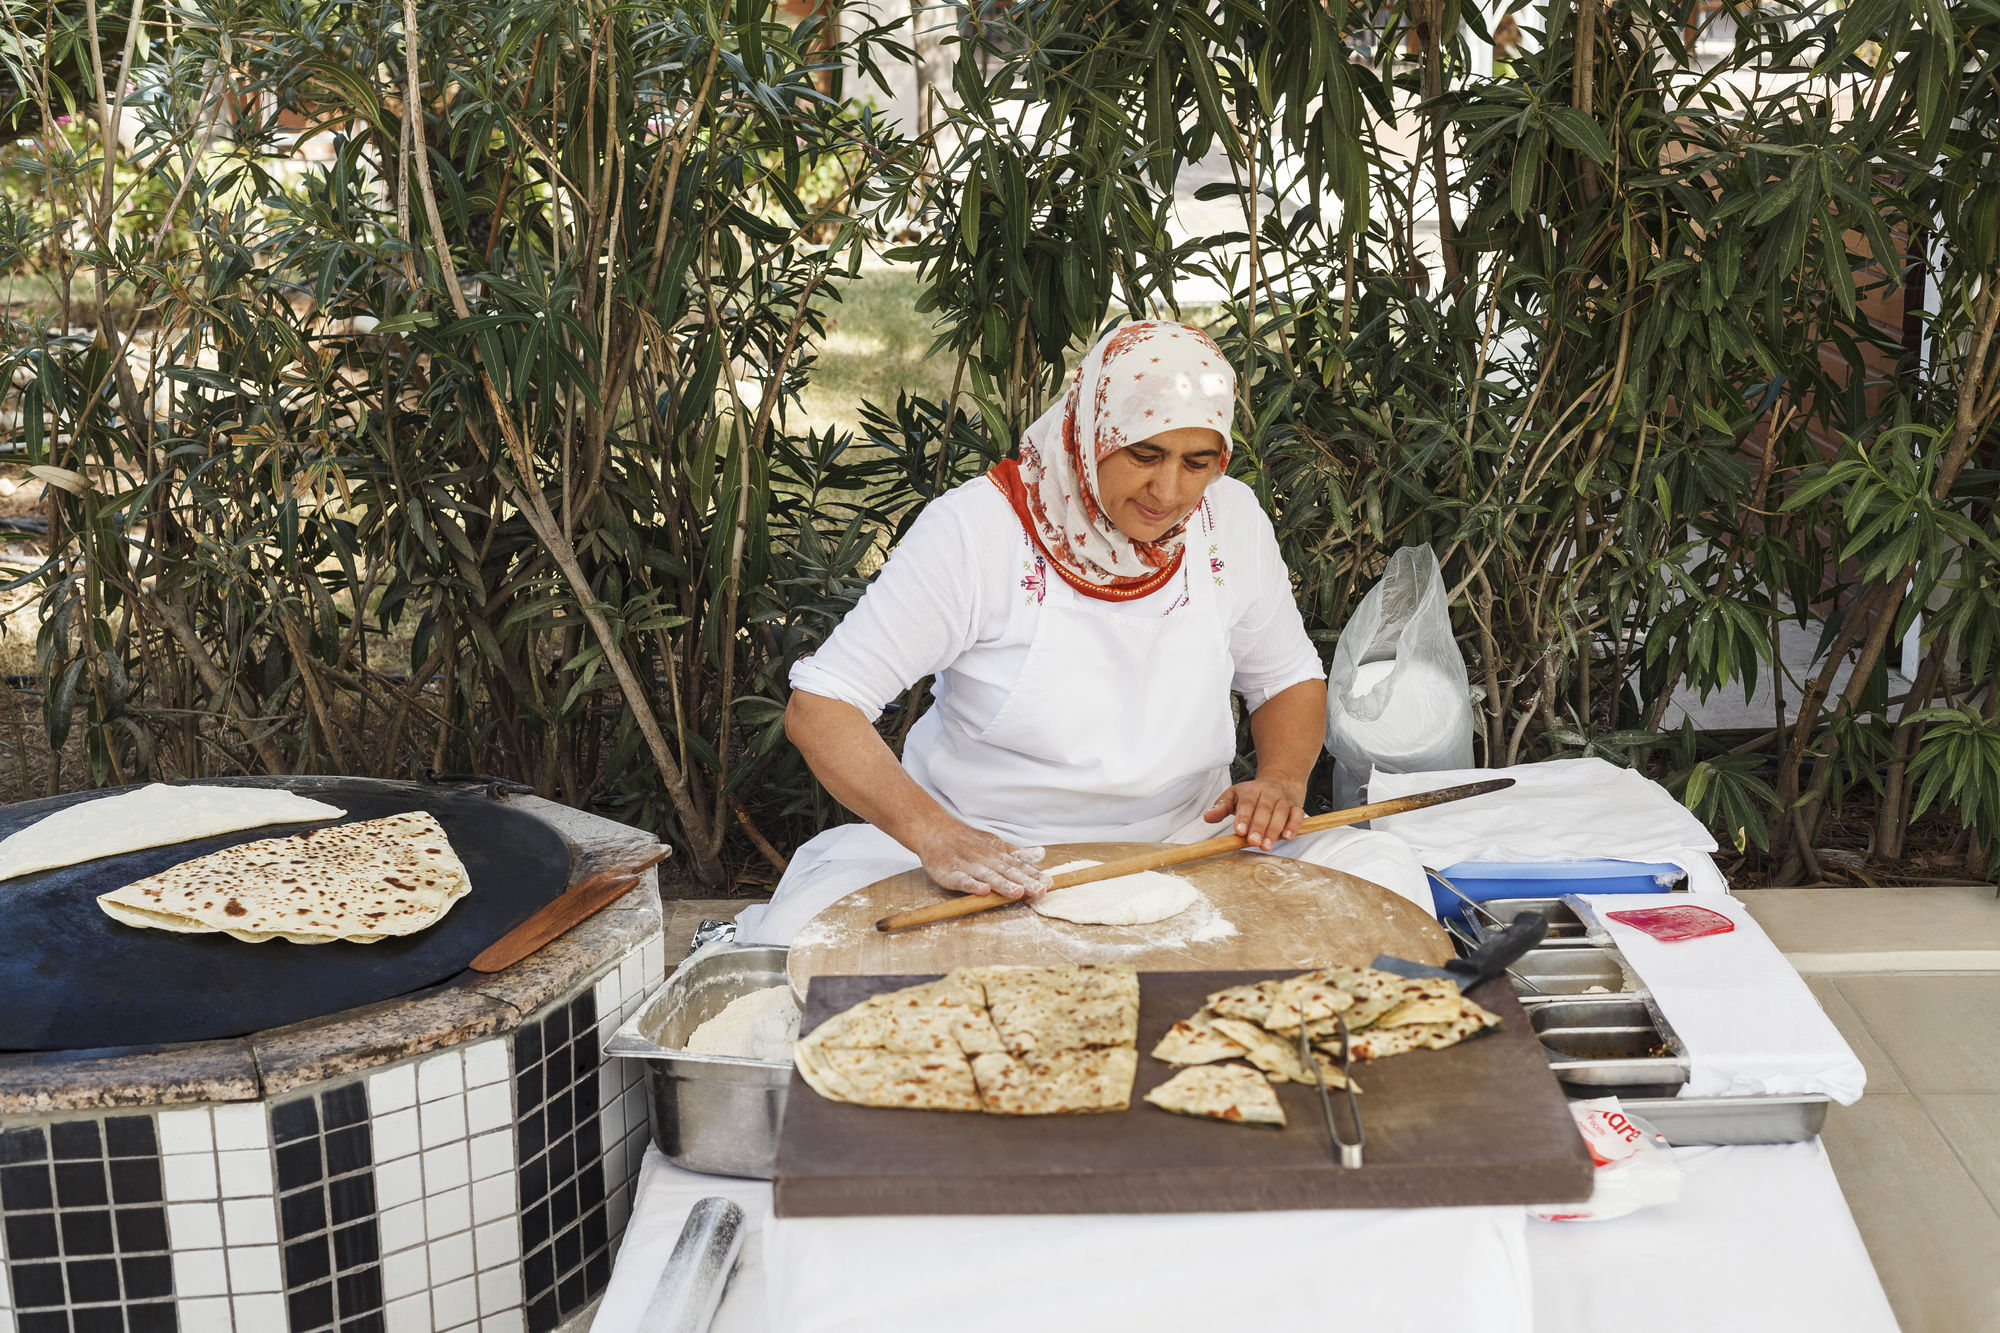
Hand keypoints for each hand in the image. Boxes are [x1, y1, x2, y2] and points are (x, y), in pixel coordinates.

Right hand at [915, 821, 1051, 898]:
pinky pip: (962, 880)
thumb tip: (1041, 854)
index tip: (1048, 883)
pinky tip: (983, 891)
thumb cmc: (967, 842)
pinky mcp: (950, 873)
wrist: (935, 831)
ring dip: (1002, 884)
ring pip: (988, 876)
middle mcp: (985, 860)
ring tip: (1017, 892)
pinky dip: (972, 885)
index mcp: (997, 855)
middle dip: (1024, 882)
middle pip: (1007, 872)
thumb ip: (1017, 853)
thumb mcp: (995, 845)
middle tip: (1039, 891)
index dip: (1033, 875)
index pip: (1018, 866)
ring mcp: (968, 866)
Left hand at [1203, 778, 1307, 850]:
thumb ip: (1221, 808)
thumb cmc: (1253, 794)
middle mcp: (1269, 793)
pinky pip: (1297, 815)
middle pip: (1264, 809)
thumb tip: (1207, 817)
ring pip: (1281, 813)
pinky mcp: (1296, 807)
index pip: (1247, 802)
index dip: (1243, 817)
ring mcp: (1283, 799)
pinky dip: (1293, 826)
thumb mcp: (1234, 796)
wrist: (1280, 781)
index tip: (1239, 831)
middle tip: (1253, 842)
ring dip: (1274, 830)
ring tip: (1267, 845)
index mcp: (1251, 789)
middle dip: (1258, 827)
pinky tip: (1287, 836)